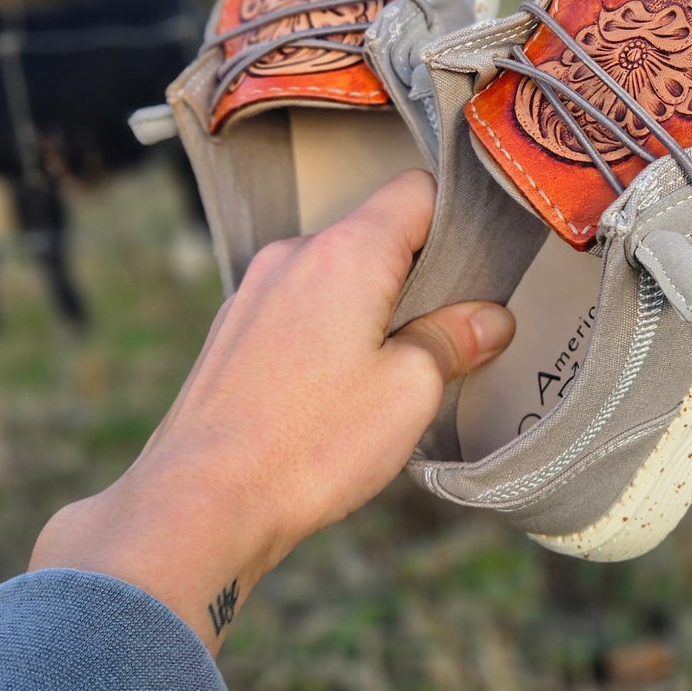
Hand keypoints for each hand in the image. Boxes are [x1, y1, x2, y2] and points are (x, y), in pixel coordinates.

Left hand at [29, 170, 512, 650]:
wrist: (201, 500)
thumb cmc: (309, 445)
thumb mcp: (409, 392)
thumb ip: (454, 341)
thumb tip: (490, 319)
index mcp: (345, 253)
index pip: (415, 190)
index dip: (458, 219)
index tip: (483, 266)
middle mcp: (293, 255)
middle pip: (374, 234)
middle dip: (417, 276)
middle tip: (449, 334)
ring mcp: (255, 291)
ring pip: (334, 276)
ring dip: (370, 310)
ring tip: (390, 375)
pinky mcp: (232, 331)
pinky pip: (298, 309)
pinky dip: (327, 333)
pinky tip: (336, 394)